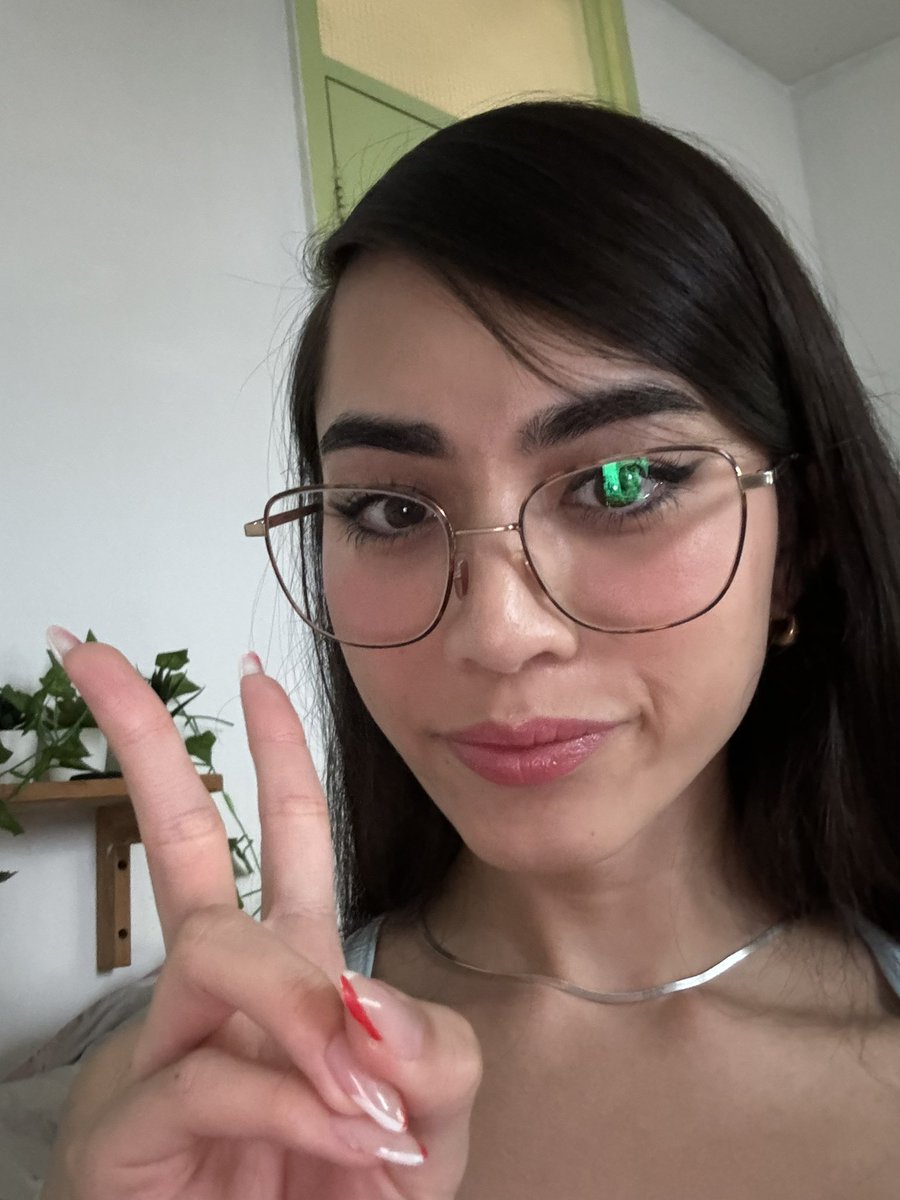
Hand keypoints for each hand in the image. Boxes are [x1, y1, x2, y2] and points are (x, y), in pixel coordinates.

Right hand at [42, 629, 481, 1199]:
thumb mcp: (428, 1121)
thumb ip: (430, 1051)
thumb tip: (366, 1002)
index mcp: (286, 971)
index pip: (277, 842)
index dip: (273, 758)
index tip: (252, 678)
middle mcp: (214, 994)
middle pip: (180, 842)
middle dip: (144, 741)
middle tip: (91, 654)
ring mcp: (163, 1051)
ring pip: (218, 951)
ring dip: (302, 1013)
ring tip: (366, 1108)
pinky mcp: (128, 1127)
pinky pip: (214, 1075)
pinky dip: (295, 1107)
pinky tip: (346, 1143)